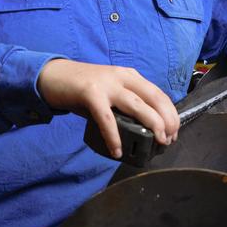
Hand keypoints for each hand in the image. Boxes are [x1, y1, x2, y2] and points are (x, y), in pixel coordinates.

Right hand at [37, 58, 179, 159]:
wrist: (52, 76)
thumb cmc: (82, 88)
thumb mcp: (110, 91)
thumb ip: (125, 104)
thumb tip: (142, 130)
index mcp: (130, 76)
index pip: (159, 94)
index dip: (171, 114)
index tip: (174, 131)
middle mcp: (122, 77)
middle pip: (155, 98)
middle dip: (167, 121)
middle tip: (169, 140)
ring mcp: (107, 84)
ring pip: (138, 106)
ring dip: (152, 126)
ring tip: (157, 143)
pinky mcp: (90, 93)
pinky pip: (107, 119)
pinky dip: (114, 137)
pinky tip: (117, 151)